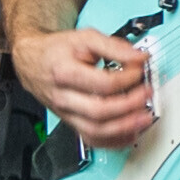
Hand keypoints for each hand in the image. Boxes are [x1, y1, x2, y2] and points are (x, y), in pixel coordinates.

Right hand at [18, 24, 157, 148]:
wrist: (33, 62)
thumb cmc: (57, 51)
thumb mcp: (85, 38)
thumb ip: (114, 47)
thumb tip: (139, 57)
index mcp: (65, 74)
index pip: (103, 84)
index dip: (128, 79)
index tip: (139, 70)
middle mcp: (63, 98)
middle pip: (99, 112)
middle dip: (129, 105)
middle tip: (146, 94)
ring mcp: (67, 113)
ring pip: (95, 131)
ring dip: (124, 128)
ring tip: (144, 118)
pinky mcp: (71, 122)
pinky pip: (91, 139)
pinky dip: (113, 141)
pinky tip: (129, 134)